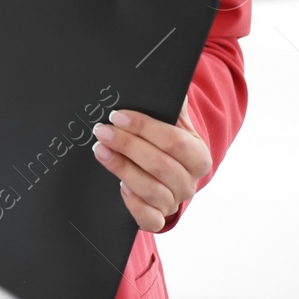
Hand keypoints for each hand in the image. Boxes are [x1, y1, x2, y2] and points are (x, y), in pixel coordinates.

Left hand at [91, 100, 210, 230]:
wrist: (164, 174)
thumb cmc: (163, 141)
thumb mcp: (172, 122)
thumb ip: (169, 104)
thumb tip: (158, 79)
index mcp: (198, 155)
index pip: (174, 141)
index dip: (144, 127)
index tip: (117, 115)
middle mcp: (189, 181)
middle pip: (161, 165)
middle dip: (128, 145)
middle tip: (101, 130)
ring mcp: (174, 201)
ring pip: (152, 190)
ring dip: (123, 169)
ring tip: (100, 150)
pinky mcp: (158, 217)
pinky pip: (149, 219)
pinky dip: (134, 204)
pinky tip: (119, 186)